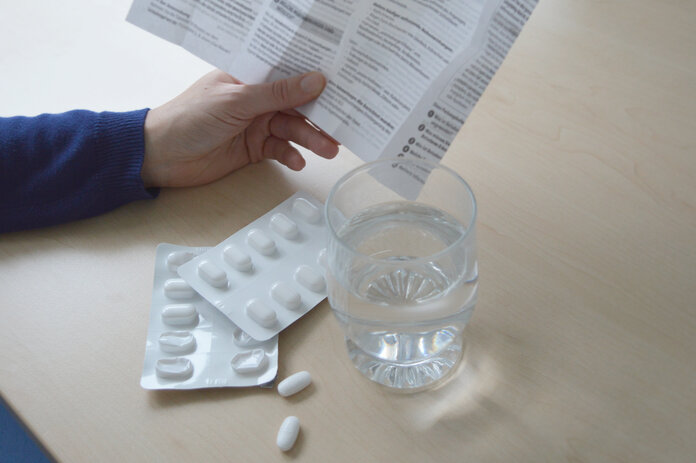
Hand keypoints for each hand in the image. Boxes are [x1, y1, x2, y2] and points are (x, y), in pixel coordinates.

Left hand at [141, 70, 338, 187]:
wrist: (162, 157)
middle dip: (318, 116)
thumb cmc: (191, 118)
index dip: (313, 78)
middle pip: (295, 105)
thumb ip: (277, 94)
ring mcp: (255, 125)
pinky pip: (279, 149)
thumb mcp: (237, 101)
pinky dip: (290, 155)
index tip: (341, 84)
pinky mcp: (253, 149)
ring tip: (329, 150)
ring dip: (310, 139)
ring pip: (291, 129)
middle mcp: (255, 99)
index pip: (287, 73)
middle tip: (342, 126)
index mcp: (248, 76)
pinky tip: (298, 162)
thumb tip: (316, 81)